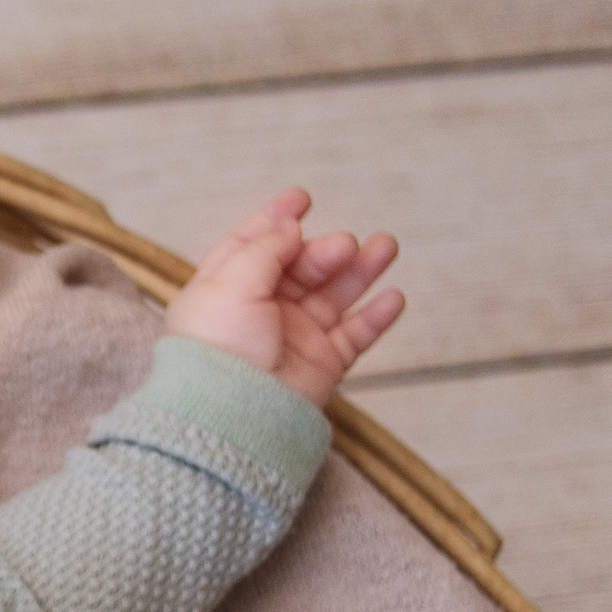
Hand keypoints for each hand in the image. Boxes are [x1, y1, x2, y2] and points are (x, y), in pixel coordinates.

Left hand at [164, 189, 404, 408]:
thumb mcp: (230, 284)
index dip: (276, 221)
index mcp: (225, 291)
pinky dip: (376, 316)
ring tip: (386, 246)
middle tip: (344, 244)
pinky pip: (355, 335)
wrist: (234, 412)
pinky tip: (393, 297)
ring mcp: (293, 338)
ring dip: (361, 270)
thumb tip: (290, 227)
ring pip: (334, 295)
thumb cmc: (218, 349)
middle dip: (325, 250)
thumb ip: (263, 250)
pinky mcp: (321, 364)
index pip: (252, 246)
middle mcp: (259, 312)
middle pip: (300, 268)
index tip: (302, 198)